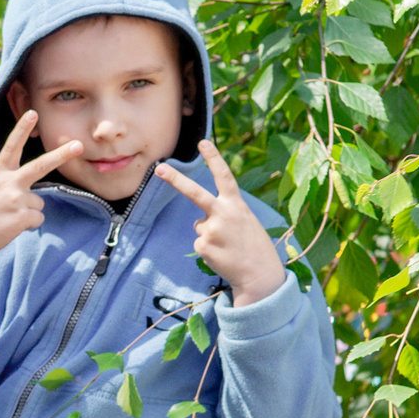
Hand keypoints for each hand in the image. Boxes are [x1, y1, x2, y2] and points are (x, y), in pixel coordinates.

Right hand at [0, 111, 82, 282]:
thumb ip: (10, 186)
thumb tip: (36, 199)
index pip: (11, 147)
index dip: (21, 129)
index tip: (33, 113)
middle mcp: (8, 183)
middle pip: (40, 166)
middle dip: (61, 155)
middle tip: (78, 145)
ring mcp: (15, 199)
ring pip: (38, 203)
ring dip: (27, 212)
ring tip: (7, 218)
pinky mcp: (21, 217)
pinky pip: (37, 219)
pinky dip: (27, 225)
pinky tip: (10, 226)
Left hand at [158, 141, 287, 306]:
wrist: (260, 275)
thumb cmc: (253, 246)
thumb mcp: (245, 221)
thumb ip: (224, 213)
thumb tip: (198, 221)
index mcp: (237, 204)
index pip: (224, 176)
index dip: (214, 158)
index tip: (203, 141)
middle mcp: (223, 214)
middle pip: (195, 193)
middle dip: (176, 179)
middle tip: (159, 168)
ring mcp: (212, 230)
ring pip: (200, 226)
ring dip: (210, 235)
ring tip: (228, 246)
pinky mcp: (203, 246)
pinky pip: (199, 242)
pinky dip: (208, 249)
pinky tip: (223, 255)